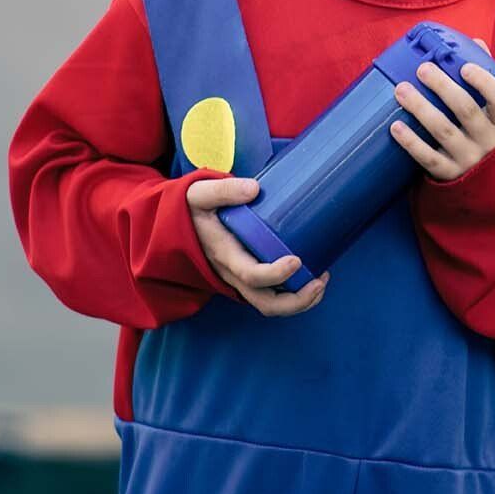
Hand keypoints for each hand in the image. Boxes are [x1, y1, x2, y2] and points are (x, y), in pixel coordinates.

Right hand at [185, 176, 328, 315]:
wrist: (173, 224)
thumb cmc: (191, 208)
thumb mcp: (199, 194)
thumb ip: (224, 190)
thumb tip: (254, 188)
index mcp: (224, 254)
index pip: (251, 275)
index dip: (276, 274)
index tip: (297, 260)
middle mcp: (232, 273)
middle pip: (266, 303)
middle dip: (297, 300)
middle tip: (320, 281)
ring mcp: (239, 279)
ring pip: (270, 305)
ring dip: (299, 301)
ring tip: (321, 281)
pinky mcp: (247, 277)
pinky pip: (270, 296)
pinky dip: (293, 294)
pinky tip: (311, 276)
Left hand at [391, 58, 494, 182]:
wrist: (482, 180)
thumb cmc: (481, 132)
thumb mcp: (490, 111)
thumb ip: (485, 77)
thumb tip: (475, 44)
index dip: (484, 83)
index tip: (464, 67)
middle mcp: (487, 140)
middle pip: (466, 111)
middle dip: (443, 87)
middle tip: (422, 69)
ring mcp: (468, 159)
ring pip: (444, 132)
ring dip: (421, 108)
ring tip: (401, 90)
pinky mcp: (449, 174)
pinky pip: (428, 157)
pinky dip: (411, 142)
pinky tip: (396, 126)